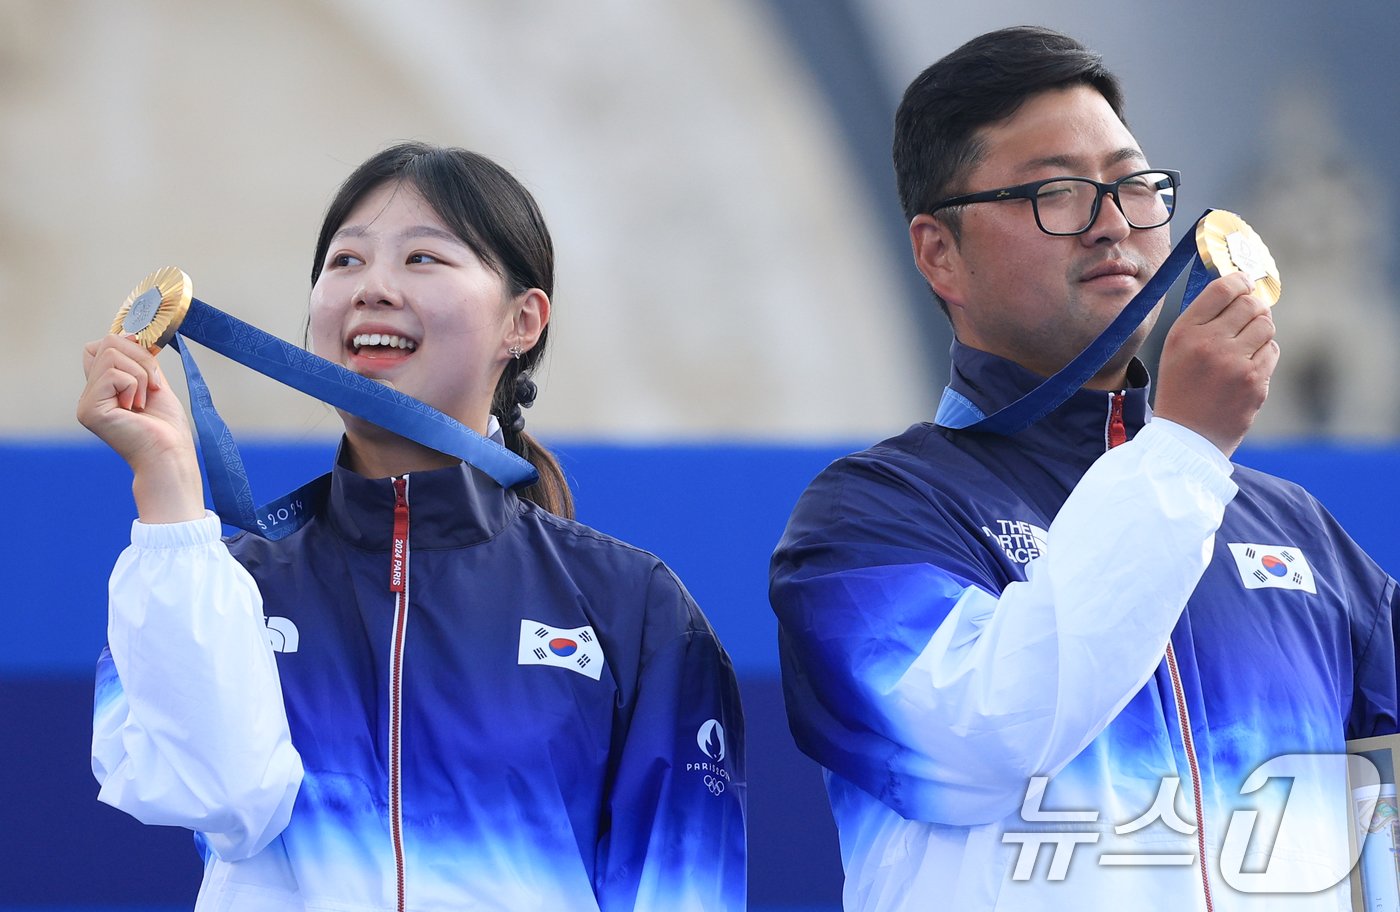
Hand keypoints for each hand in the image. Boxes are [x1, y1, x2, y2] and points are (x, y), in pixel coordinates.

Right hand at [78, 334, 204, 521]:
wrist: (170, 455)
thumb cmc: (167, 427)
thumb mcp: (154, 384)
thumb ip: (140, 361)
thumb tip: (133, 334)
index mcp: (103, 389)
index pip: (100, 346)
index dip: (127, 344)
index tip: (151, 359)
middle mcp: (89, 395)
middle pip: (105, 343)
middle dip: (140, 357)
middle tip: (153, 386)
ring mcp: (86, 402)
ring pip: (111, 354)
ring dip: (141, 373)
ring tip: (145, 400)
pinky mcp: (89, 409)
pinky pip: (113, 372)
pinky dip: (134, 385)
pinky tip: (137, 409)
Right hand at [1154, 272, 1278, 456]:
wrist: (1186, 437)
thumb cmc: (1181, 387)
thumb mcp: (1177, 348)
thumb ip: (1203, 318)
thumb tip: (1241, 289)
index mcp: (1185, 332)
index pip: (1223, 289)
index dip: (1240, 281)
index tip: (1245, 284)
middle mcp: (1210, 344)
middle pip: (1250, 304)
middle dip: (1254, 306)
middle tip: (1249, 314)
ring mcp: (1235, 364)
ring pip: (1266, 326)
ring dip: (1260, 330)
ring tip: (1245, 345)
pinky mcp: (1254, 382)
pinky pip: (1272, 351)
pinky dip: (1264, 354)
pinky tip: (1247, 367)